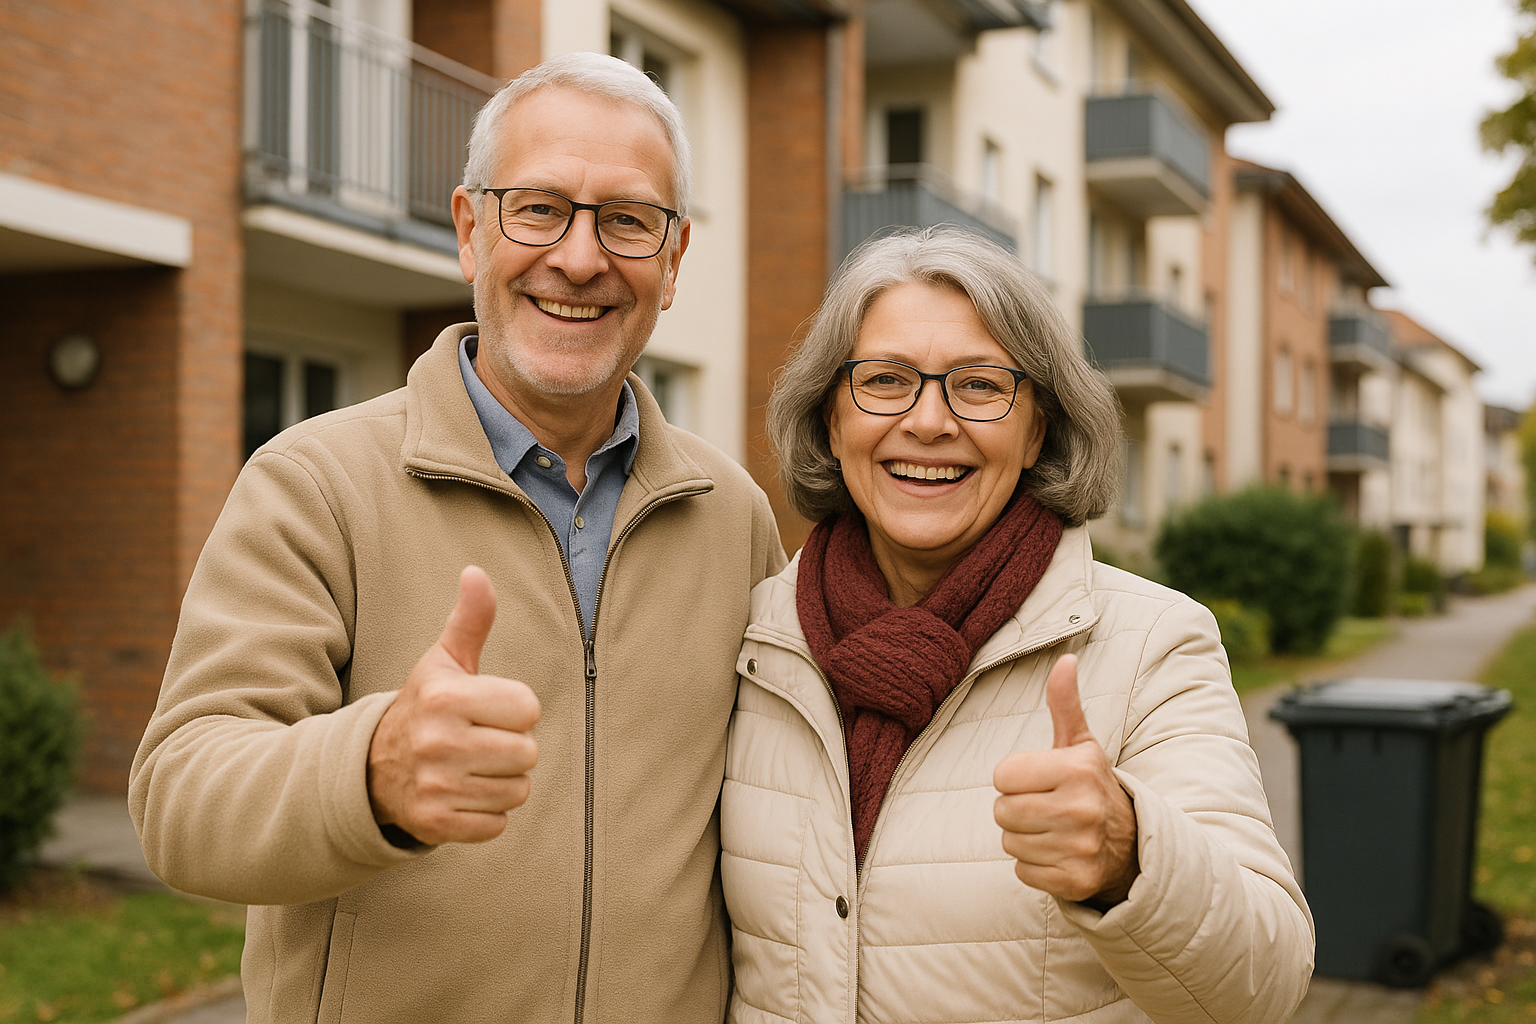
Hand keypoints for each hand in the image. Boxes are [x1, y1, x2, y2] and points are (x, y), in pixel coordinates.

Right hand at [367, 566, 541, 845]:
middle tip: (480, 741)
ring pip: (517, 790)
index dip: (515, 709)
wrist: (371, 766)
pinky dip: (486, 814)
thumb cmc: (425, 706)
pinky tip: (461, 794)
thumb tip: (477, 572)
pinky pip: (498, 824)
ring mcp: (434, 786)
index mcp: (446, 697)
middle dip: (512, 747)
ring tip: (471, 767)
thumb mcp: (443, 661)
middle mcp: (437, 742)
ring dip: (501, 781)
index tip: (486, 710)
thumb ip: (469, 619)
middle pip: (528, 752)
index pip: (529, 708)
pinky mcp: (435, 824)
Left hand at [993, 653, 1138, 908]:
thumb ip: (1065, 703)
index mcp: (1078, 769)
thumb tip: (1065, 660)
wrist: (1131, 844)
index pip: (1002, 776)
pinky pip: (1022, 872)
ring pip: (1009, 843)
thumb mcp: (1080, 744)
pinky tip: (1059, 854)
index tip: (1039, 780)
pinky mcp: (1077, 882)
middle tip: (1044, 807)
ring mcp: (1082, 848)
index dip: (1014, 778)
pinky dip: (1034, 866)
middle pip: (1001, 811)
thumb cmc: (1089, 784)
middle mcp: (1083, 808)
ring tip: (1053, 830)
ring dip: (1024, 838)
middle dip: (1015, 809)